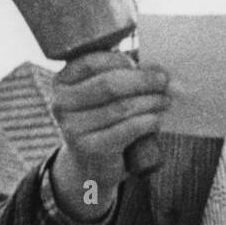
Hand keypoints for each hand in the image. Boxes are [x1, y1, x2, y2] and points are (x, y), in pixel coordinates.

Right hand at [49, 52, 169, 220]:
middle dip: (142, 80)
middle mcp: (60, 103)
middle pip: (109, 84)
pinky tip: (157, 119)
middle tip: (164, 81)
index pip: (93, 62)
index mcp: (61, 81)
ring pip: (121, 107)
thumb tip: (157, 68)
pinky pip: (126, 129)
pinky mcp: (89, 148)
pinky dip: (147, 122)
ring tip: (165, 100)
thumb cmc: (101, 121)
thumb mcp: (101, 95)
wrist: (90, 164)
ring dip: (150, 101)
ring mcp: (72, 127)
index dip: (124, 60)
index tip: (148, 65)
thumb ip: (120, 75)